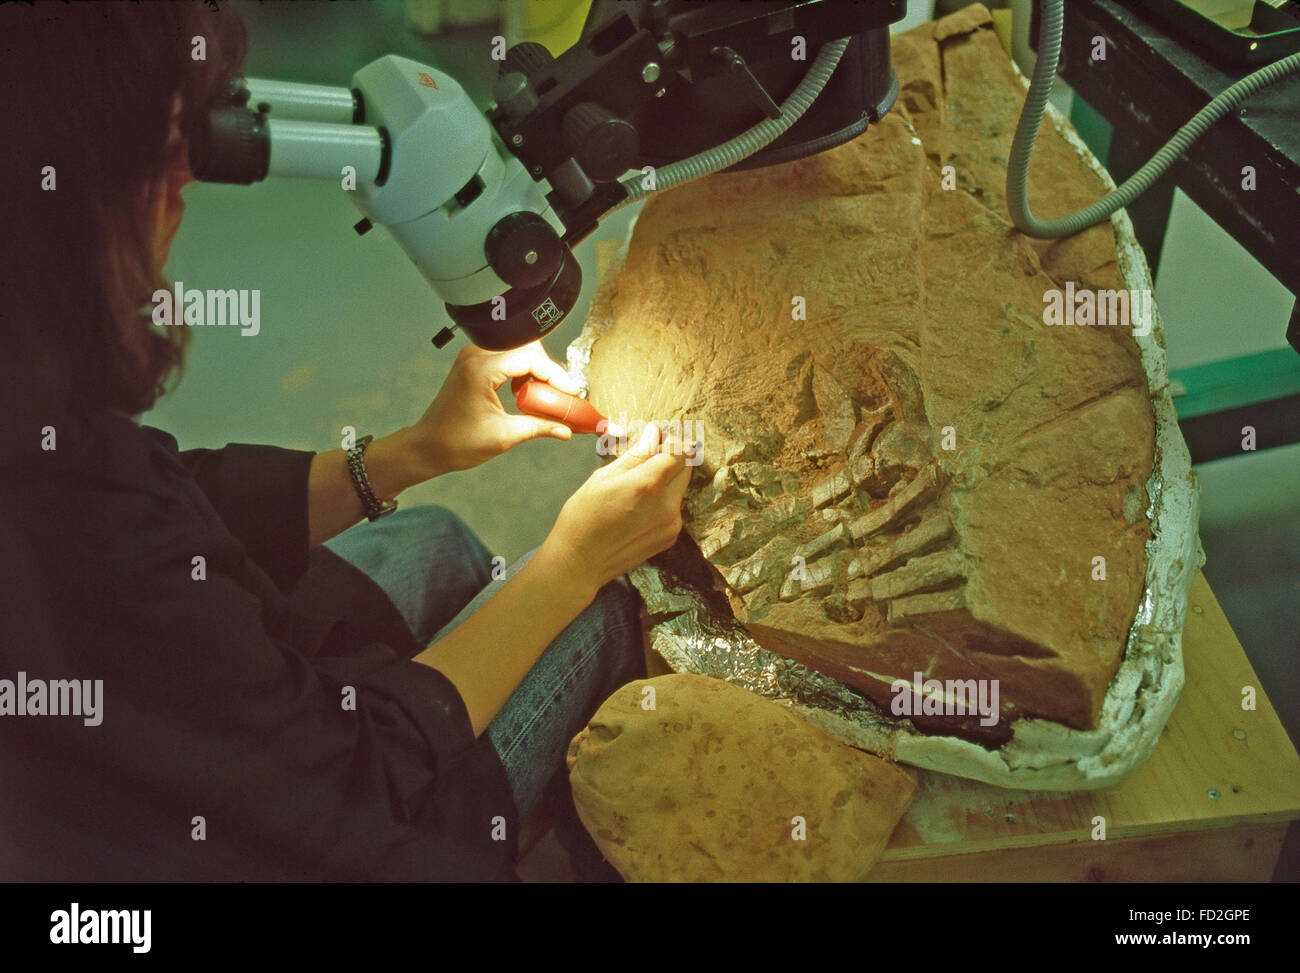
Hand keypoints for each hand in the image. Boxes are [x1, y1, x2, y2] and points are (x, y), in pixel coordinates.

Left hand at [405, 341, 581, 477]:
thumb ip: (540, 427)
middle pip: (527, 348)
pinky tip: (525, 392)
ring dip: (536, 370)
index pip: (530, 360)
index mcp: (481, 369)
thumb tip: (567, 430)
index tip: (572, 393)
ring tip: (545, 396)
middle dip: (548, 370)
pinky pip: (507, 357)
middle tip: (562, 395)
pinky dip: (522, 371)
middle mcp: (476, 355)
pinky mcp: (473, 363)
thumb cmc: (457, 443)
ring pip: (518, 350)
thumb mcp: (505, 436)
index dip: (556, 376)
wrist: (428, 446)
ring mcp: (473, 356)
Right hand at [536, 422, 692, 599]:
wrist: (580, 563)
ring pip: (680, 487)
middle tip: (650, 451)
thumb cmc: (583, 518)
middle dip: (672, 455)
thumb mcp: (603, 478)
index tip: (659, 434)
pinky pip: (674, 507)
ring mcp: (671, 523)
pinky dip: (663, 498)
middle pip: (686, 467)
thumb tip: (653, 433)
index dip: (671, 438)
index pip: (679, 450)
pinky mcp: (670, 536)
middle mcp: (666, 505)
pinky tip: (638, 505)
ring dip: (667, 477)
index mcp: (647, 485)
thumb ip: (636, 455)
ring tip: (638, 482)